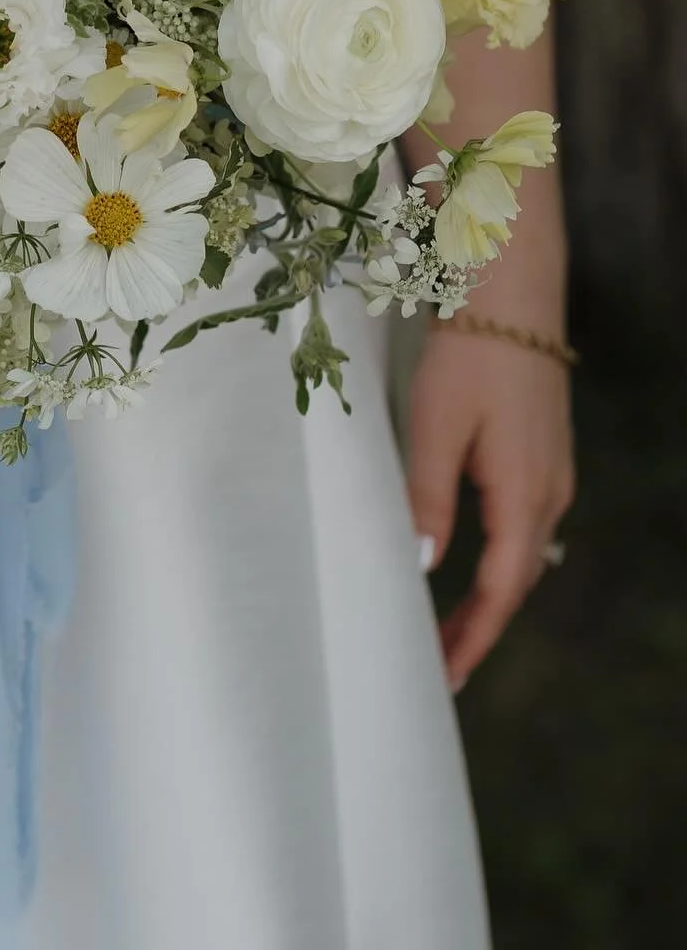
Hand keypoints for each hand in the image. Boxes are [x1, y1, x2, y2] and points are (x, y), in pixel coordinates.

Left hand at [407, 314, 573, 691]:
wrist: (513, 296)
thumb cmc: (469, 358)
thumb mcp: (436, 429)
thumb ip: (428, 500)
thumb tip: (423, 567)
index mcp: (523, 497)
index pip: (500, 592)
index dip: (471, 639)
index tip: (443, 678)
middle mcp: (549, 494)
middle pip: (517, 581)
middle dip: (479, 627)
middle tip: (438, 664)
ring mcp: (552, 473)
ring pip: (523, 554)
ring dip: (490, 594)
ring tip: (448, 626)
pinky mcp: (545, 453)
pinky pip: (525, 525)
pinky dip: (500, 559)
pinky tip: (474, 562)